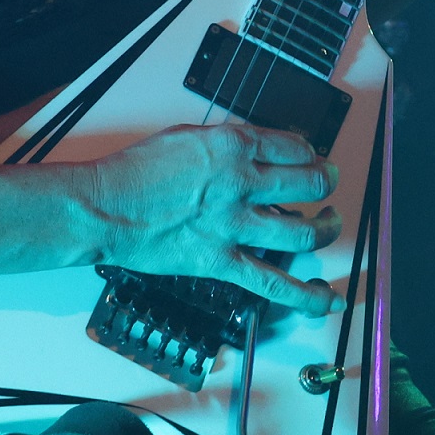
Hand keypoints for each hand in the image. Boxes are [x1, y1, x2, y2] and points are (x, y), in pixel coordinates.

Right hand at [84, 124, 341, 316]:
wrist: (105, 207)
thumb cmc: (135, 171)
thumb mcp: (186, 137)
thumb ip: (225, 144)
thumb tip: (251, 150)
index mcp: (232, 146)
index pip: (293, 146)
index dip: (309, 152)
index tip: (310, 156)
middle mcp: (241, 183)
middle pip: (308, 184)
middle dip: (325, 182)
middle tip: (327, 182)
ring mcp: (234, 225)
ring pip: (302, 231)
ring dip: (325, 228)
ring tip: (329, 224)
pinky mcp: (222, 261)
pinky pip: (273, 283)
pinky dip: (305, 295)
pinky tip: (325, 296)